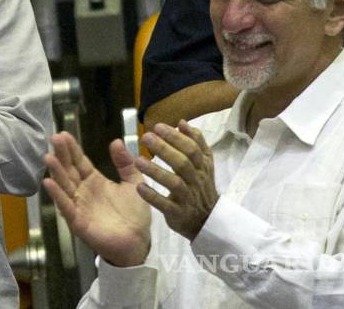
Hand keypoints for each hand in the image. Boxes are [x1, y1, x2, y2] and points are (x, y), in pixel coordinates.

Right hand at [43, 132, 150, 266]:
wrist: (138, 242)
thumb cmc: (135, 214)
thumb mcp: (134, 183)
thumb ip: (125, 163)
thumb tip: (116, 141)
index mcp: (95, 181)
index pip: (80, 161)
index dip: (72, 149)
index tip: (63, 134)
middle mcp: (83, 191)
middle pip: (69, 170)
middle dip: (61, 154)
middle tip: (54, 138)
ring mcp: (79, 205)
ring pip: (64, 185)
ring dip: (56, 172)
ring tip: (49, 157)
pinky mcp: (78, 221)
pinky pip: (66, 206)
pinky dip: (57, 195)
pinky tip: (49, 182)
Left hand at [135, 121, 217, 240]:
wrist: (207, 220)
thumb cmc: (200, 186)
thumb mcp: (203, 164)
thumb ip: (196, 143)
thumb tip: (182, 123)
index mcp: (202, 166)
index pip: (192, 148)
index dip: (176, 137)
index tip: (157, 126)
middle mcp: (196, 180)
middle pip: (183, 163)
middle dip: (164, 149)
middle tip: (145, 137)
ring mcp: (188, 197)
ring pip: (174, 183)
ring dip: (156, 171)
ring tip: (137, 160)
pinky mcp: (178, 213)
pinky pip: (166, 205)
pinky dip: (153, 196)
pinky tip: (139, 186)